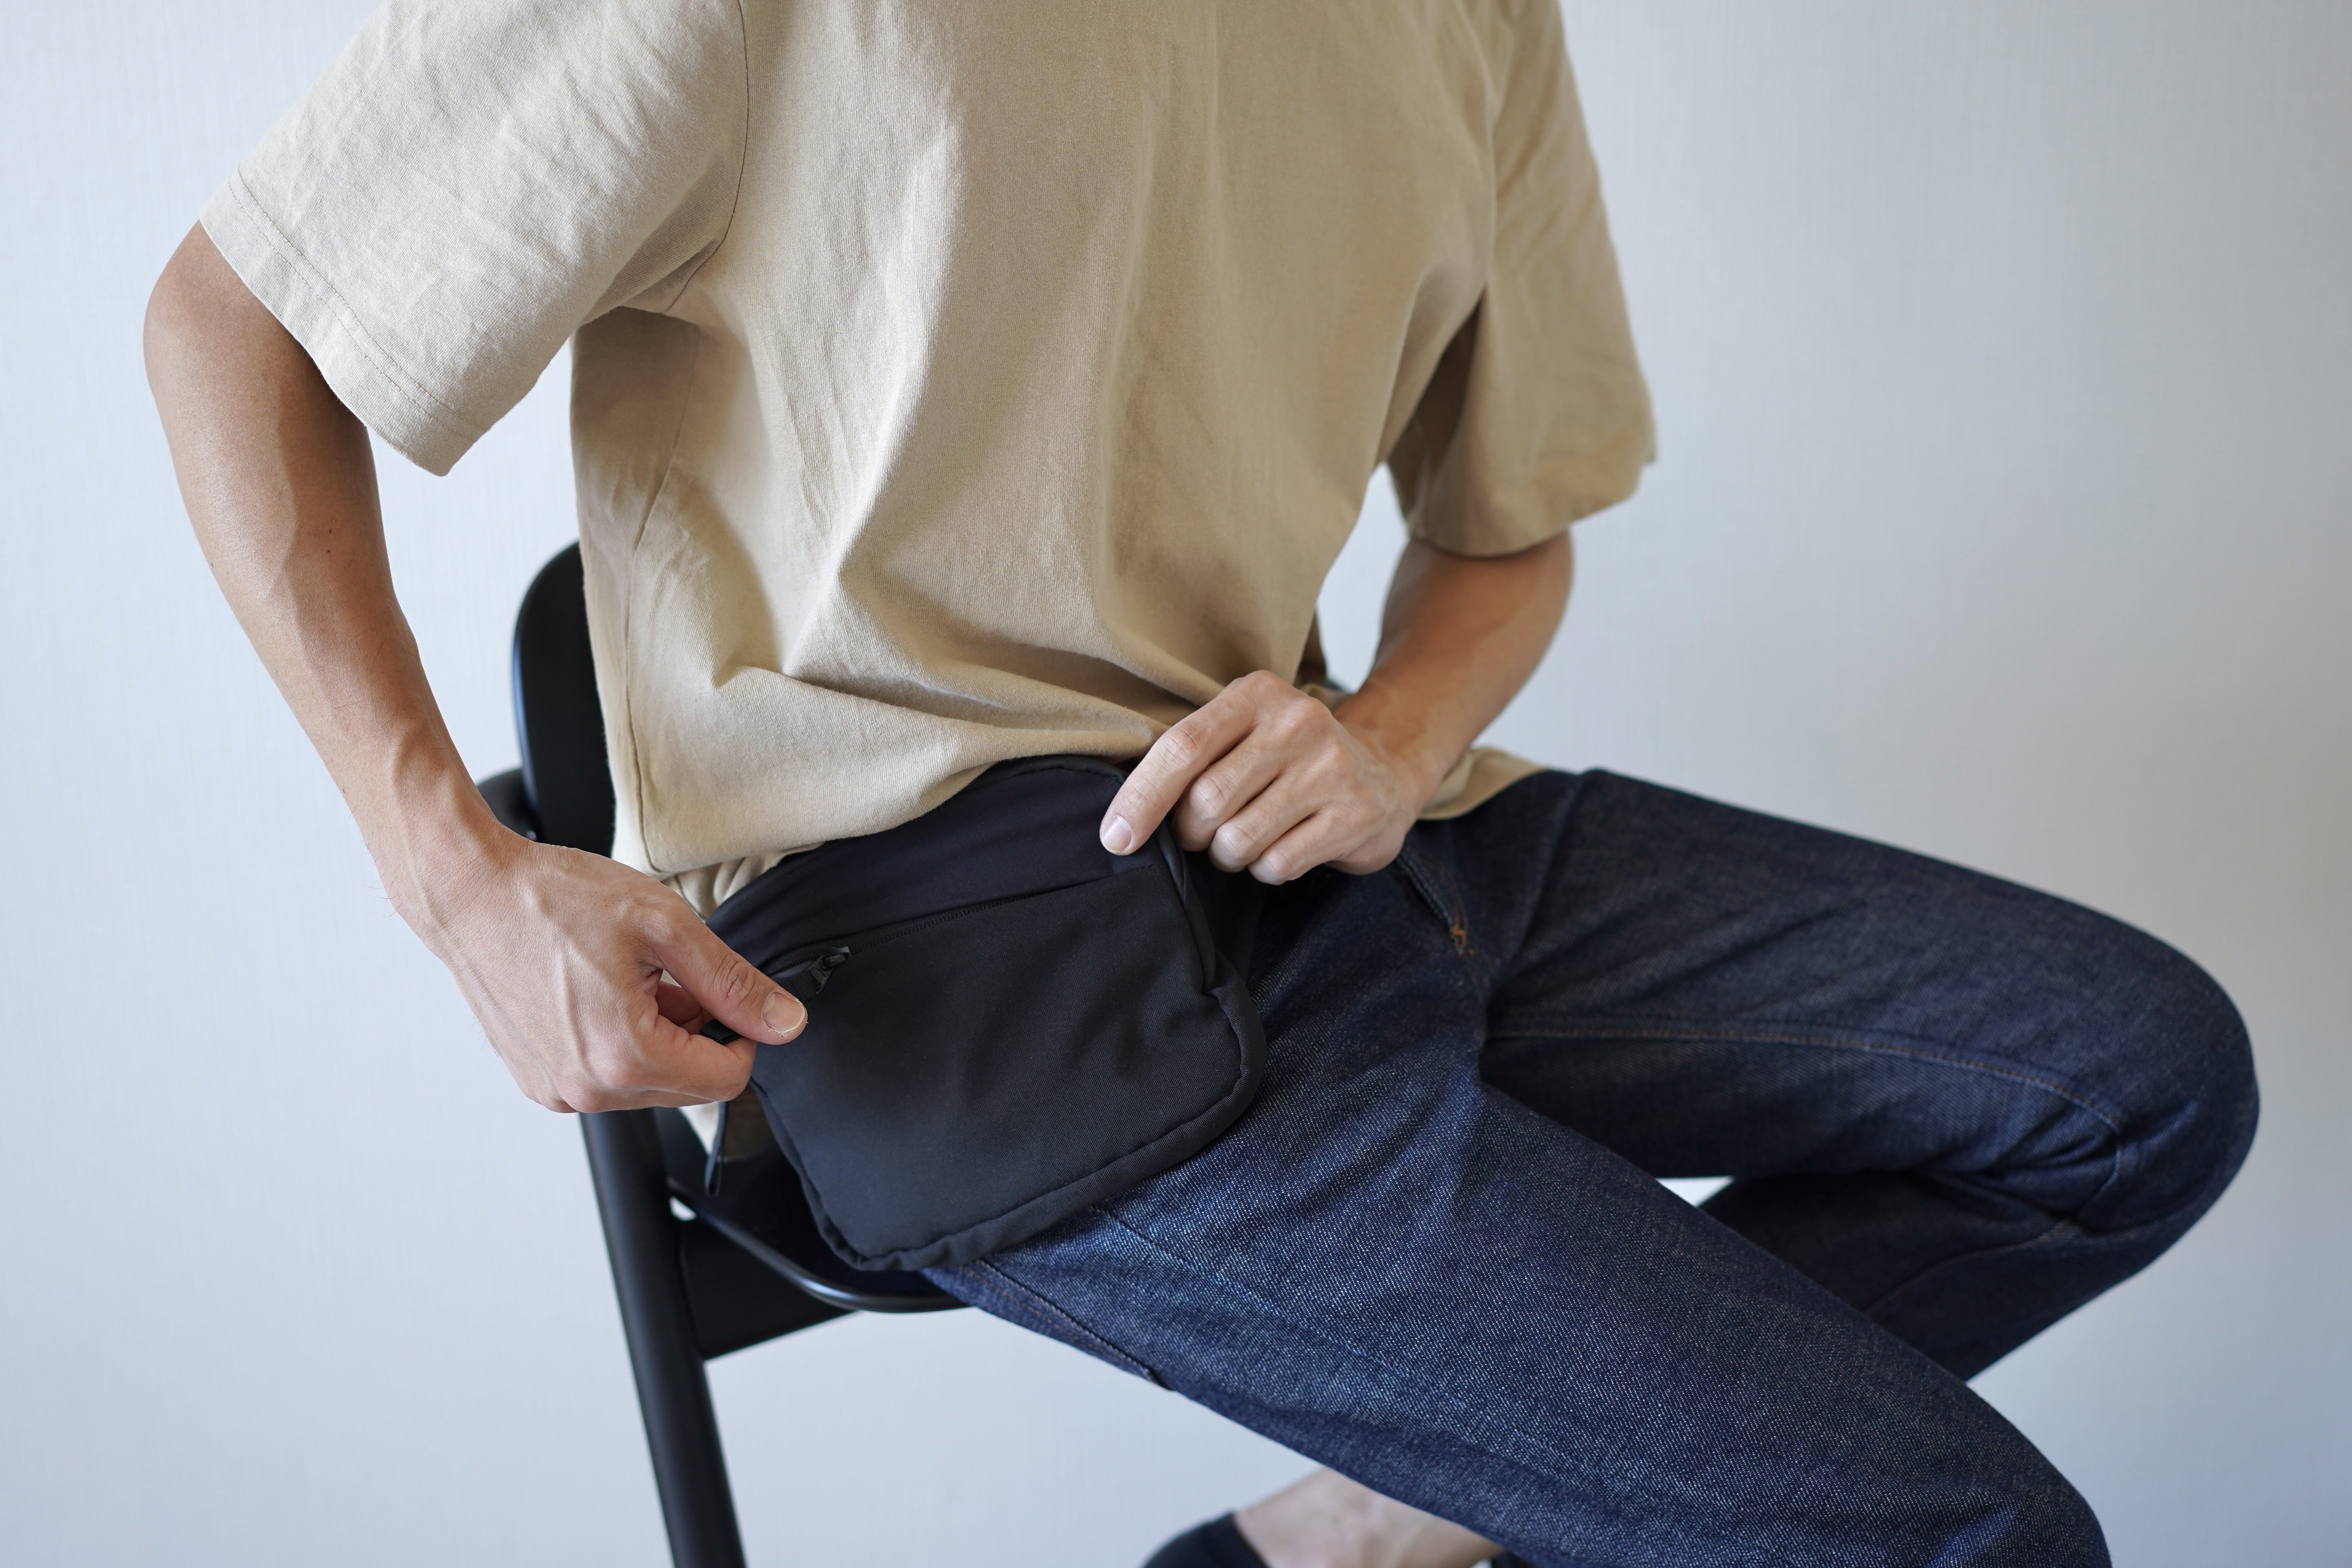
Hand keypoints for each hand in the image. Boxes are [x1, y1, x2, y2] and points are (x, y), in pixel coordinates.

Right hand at [412, 829, 806, 1112]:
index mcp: (624, 1057)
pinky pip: (605, 1077)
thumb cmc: (552, 899)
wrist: (468, 892)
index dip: (743, 1034)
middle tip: (674, 974)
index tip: (728, 994)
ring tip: (632, 976)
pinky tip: (600, 990)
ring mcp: (556, 1089)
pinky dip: (620, 1041)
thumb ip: (731, 982)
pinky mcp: (537, 1079)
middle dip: (698, 1033)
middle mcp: (587, 1090)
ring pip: (648, 1082)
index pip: (726, 1080)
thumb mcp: (663, 926)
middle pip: (688, 1085)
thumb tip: (785, 1022)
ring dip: (659, 1036)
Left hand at [1099, 670, 1436, 882]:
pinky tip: (1285, 846)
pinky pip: (1277, 864)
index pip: (1182, 747)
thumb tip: (1120, 818)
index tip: (1116, 837)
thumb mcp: (1241, 733)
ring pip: (1239, 840)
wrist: (1383, 769)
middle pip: (1206, 803)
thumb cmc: (1287, 759)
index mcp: (1256, 693)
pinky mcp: (1356, 813)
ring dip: (1229, 855)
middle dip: (1192, 833)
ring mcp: (1332, 767)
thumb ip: (1189, 757)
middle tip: (1206, 832)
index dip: (1141, 798)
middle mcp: (1297, 722)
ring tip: (1249, 838)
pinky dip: (1267, 868)